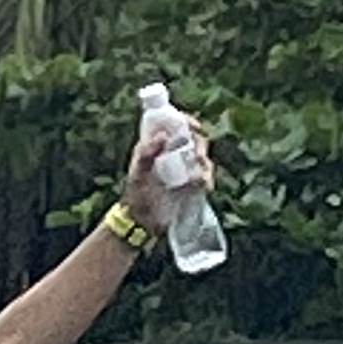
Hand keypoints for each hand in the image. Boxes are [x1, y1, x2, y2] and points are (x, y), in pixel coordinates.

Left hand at [123, 110, 211, 237]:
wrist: (142, 222)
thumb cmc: (135, 197)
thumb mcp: (137, 175)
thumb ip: (146, 154)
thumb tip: (163, 136)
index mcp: (156, 146)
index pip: (175, 125)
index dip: (186, 121)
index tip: (193, 126)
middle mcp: (172, 154)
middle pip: (195, 139)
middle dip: (200, 144)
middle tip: (198, 156)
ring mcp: (183, 169)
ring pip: (203, 157)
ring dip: (205, 163)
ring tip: (197, 176)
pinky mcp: (191, 184)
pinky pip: (205, 176)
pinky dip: (206, 179)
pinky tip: (203, 185)